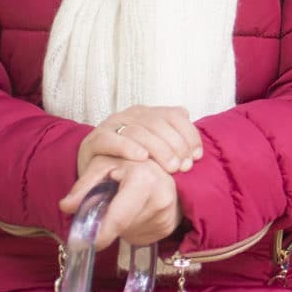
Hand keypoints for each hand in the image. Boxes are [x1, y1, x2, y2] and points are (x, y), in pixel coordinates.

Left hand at [59, 157, 182, 248]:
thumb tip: (65, 206)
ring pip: (132, 232)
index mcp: (145, 179)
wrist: (164, 163)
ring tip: (124, 204)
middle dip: (110, 226)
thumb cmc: (129, 160)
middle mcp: (162, 197)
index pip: (120, 218)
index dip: (101, 234)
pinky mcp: (172, 224)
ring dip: (122, 225)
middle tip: (104, 214)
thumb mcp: (103, 164)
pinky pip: (144, 235)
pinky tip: (136, 211)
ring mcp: (170, 212)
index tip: (85, 244)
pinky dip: (134, 227)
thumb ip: (83, 185)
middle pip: (124, 228)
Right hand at [77, 105, 201, 175]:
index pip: (175, 115)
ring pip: (139, 131)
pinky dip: (127, 147)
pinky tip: (142, 158)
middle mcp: (131, 115)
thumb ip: (176, 146)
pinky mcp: (94, 140)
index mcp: (149, 113)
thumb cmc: (133, 166)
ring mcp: (111, 125)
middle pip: (159, 123)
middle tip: (184, 167)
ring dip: (158, 149)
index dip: (189, 135)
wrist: (97, 178)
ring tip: (170, 167)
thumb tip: (196, 150)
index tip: (197, 156)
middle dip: (176, 145)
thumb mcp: (158, 155)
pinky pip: (111, 139)